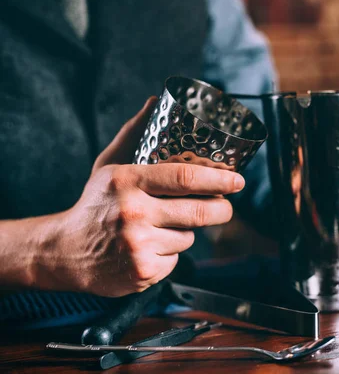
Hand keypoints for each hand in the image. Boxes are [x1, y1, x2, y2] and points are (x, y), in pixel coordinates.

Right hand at [37, 97, 244, 296]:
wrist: (64, 251)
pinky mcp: (143, 271)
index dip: (219, 180)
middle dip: (222, 210)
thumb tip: (155, 101)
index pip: (185, 178)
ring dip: (186, 232)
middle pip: (199, 212)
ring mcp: (138, 245)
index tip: (238, 180)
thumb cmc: (95, 204)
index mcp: (127, 180)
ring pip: (189, 237)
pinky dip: (170, 254)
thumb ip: (133, 134)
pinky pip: (176, 259)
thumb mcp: (108, 166)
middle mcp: (133, 212)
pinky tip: (150, 248)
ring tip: (161, 227)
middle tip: (226, 206)